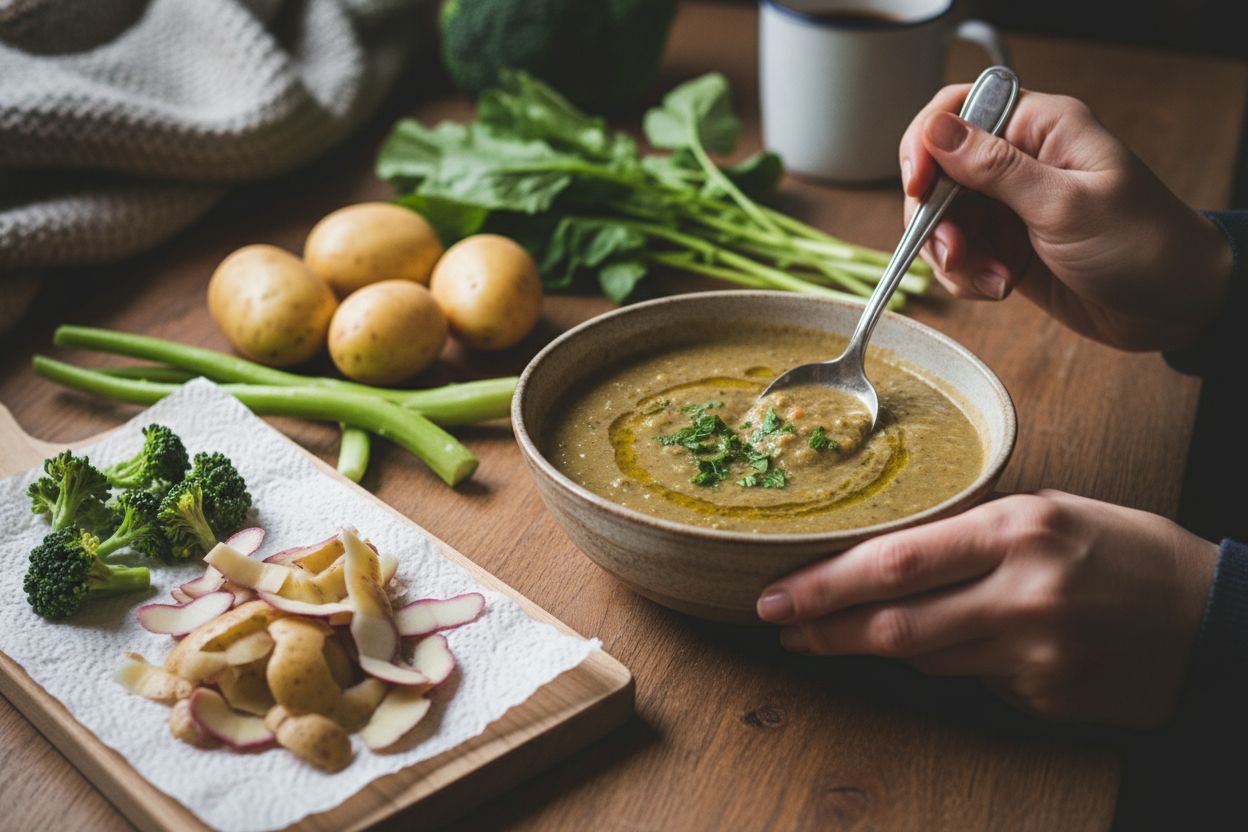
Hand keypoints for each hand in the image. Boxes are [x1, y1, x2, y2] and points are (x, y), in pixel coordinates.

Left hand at [756, 491, 1218, 726]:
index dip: (826, 585)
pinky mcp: (1047, 697)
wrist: (1218, 619)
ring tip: (844, 632)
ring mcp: (1035, 655)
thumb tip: (890, 563)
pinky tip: (960, 645)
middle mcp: (1023, 594)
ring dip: (880, 645)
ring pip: (924, 657)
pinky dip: (951, 663)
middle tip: (780, 627)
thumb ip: (972, 537)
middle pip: (894, 624)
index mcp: (1019, 530)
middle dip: (825, 628)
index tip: (778, 594)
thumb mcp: (1052, 514)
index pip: (896, 562)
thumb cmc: (1129, 551)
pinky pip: (971, 682)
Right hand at [898, 86, 1232, 350]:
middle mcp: (1018, 160)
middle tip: (955, 253)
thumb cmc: (1140, 244)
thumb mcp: (1064, 204)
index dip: (926, 144)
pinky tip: (998, 289)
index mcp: (1040, 128)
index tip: (918, 188)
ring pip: (940, 220)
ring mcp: (1009, 204)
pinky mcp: (1004, 245)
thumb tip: (936, 130)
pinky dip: (965, 277)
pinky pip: (957, 255)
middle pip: (937, 173)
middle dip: (935, 219)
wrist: (1173, 306)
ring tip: (991, 281)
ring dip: (951, 256)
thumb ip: (995, 169)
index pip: (958, 110)